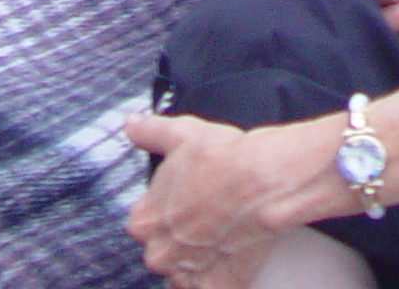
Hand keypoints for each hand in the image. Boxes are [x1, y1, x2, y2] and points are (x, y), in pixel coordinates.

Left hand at [124, 114, 280, 288]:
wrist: (267, 179)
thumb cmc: (225, 157)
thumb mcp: (182, 134)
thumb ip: (150, 132)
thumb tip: (131, 125)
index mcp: (143, 221)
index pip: (144, 223)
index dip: (167, 210)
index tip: (185, 199)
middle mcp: (159, 253)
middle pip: (163, 250)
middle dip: (180, 237)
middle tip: (206, 215)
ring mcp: (187, 273)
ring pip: (184, 272)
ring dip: (197, 259)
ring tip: (221, 234)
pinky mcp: (218, 285)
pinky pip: (207, 288)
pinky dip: (215, 278)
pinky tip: (227, 259)